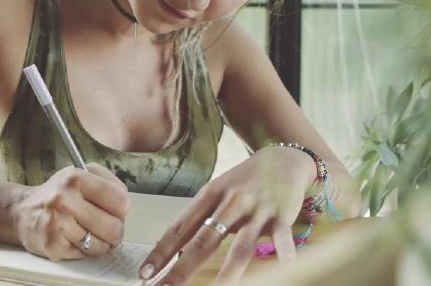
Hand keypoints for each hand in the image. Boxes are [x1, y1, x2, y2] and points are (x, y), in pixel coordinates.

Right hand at [14, 163, 129, 260]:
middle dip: (115, 231)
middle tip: (108, 227)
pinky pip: (86, 254)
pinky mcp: (53, 245)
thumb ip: (108, 184)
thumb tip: (125, 207)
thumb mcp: (81, 175)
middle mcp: (64, 199)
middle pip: (114, 226)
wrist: (23, 211)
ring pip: (102, 244)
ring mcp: (57, 223)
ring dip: (102, 242)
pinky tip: (78, 239)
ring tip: (93, 233)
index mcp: (75, 178)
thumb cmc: (59, 194)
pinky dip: (88, 250)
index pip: (120, 200)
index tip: (115, 210)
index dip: (121, 209)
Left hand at [140, 147, 316, 284]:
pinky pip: (282, 237)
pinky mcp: (282, 215)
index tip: (146, 273)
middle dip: (183, 268)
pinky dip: (284, 253)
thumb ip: (201, 218)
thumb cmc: (244, 181)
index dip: (161, 252)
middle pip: (203, 241)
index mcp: (209, 195)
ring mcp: (256, 209)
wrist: (283, 157)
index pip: (179, 228)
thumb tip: (176, 248)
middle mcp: (230, 202)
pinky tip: (284, 268)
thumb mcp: (217, 192)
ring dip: (228, 273)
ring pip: (240, 246)